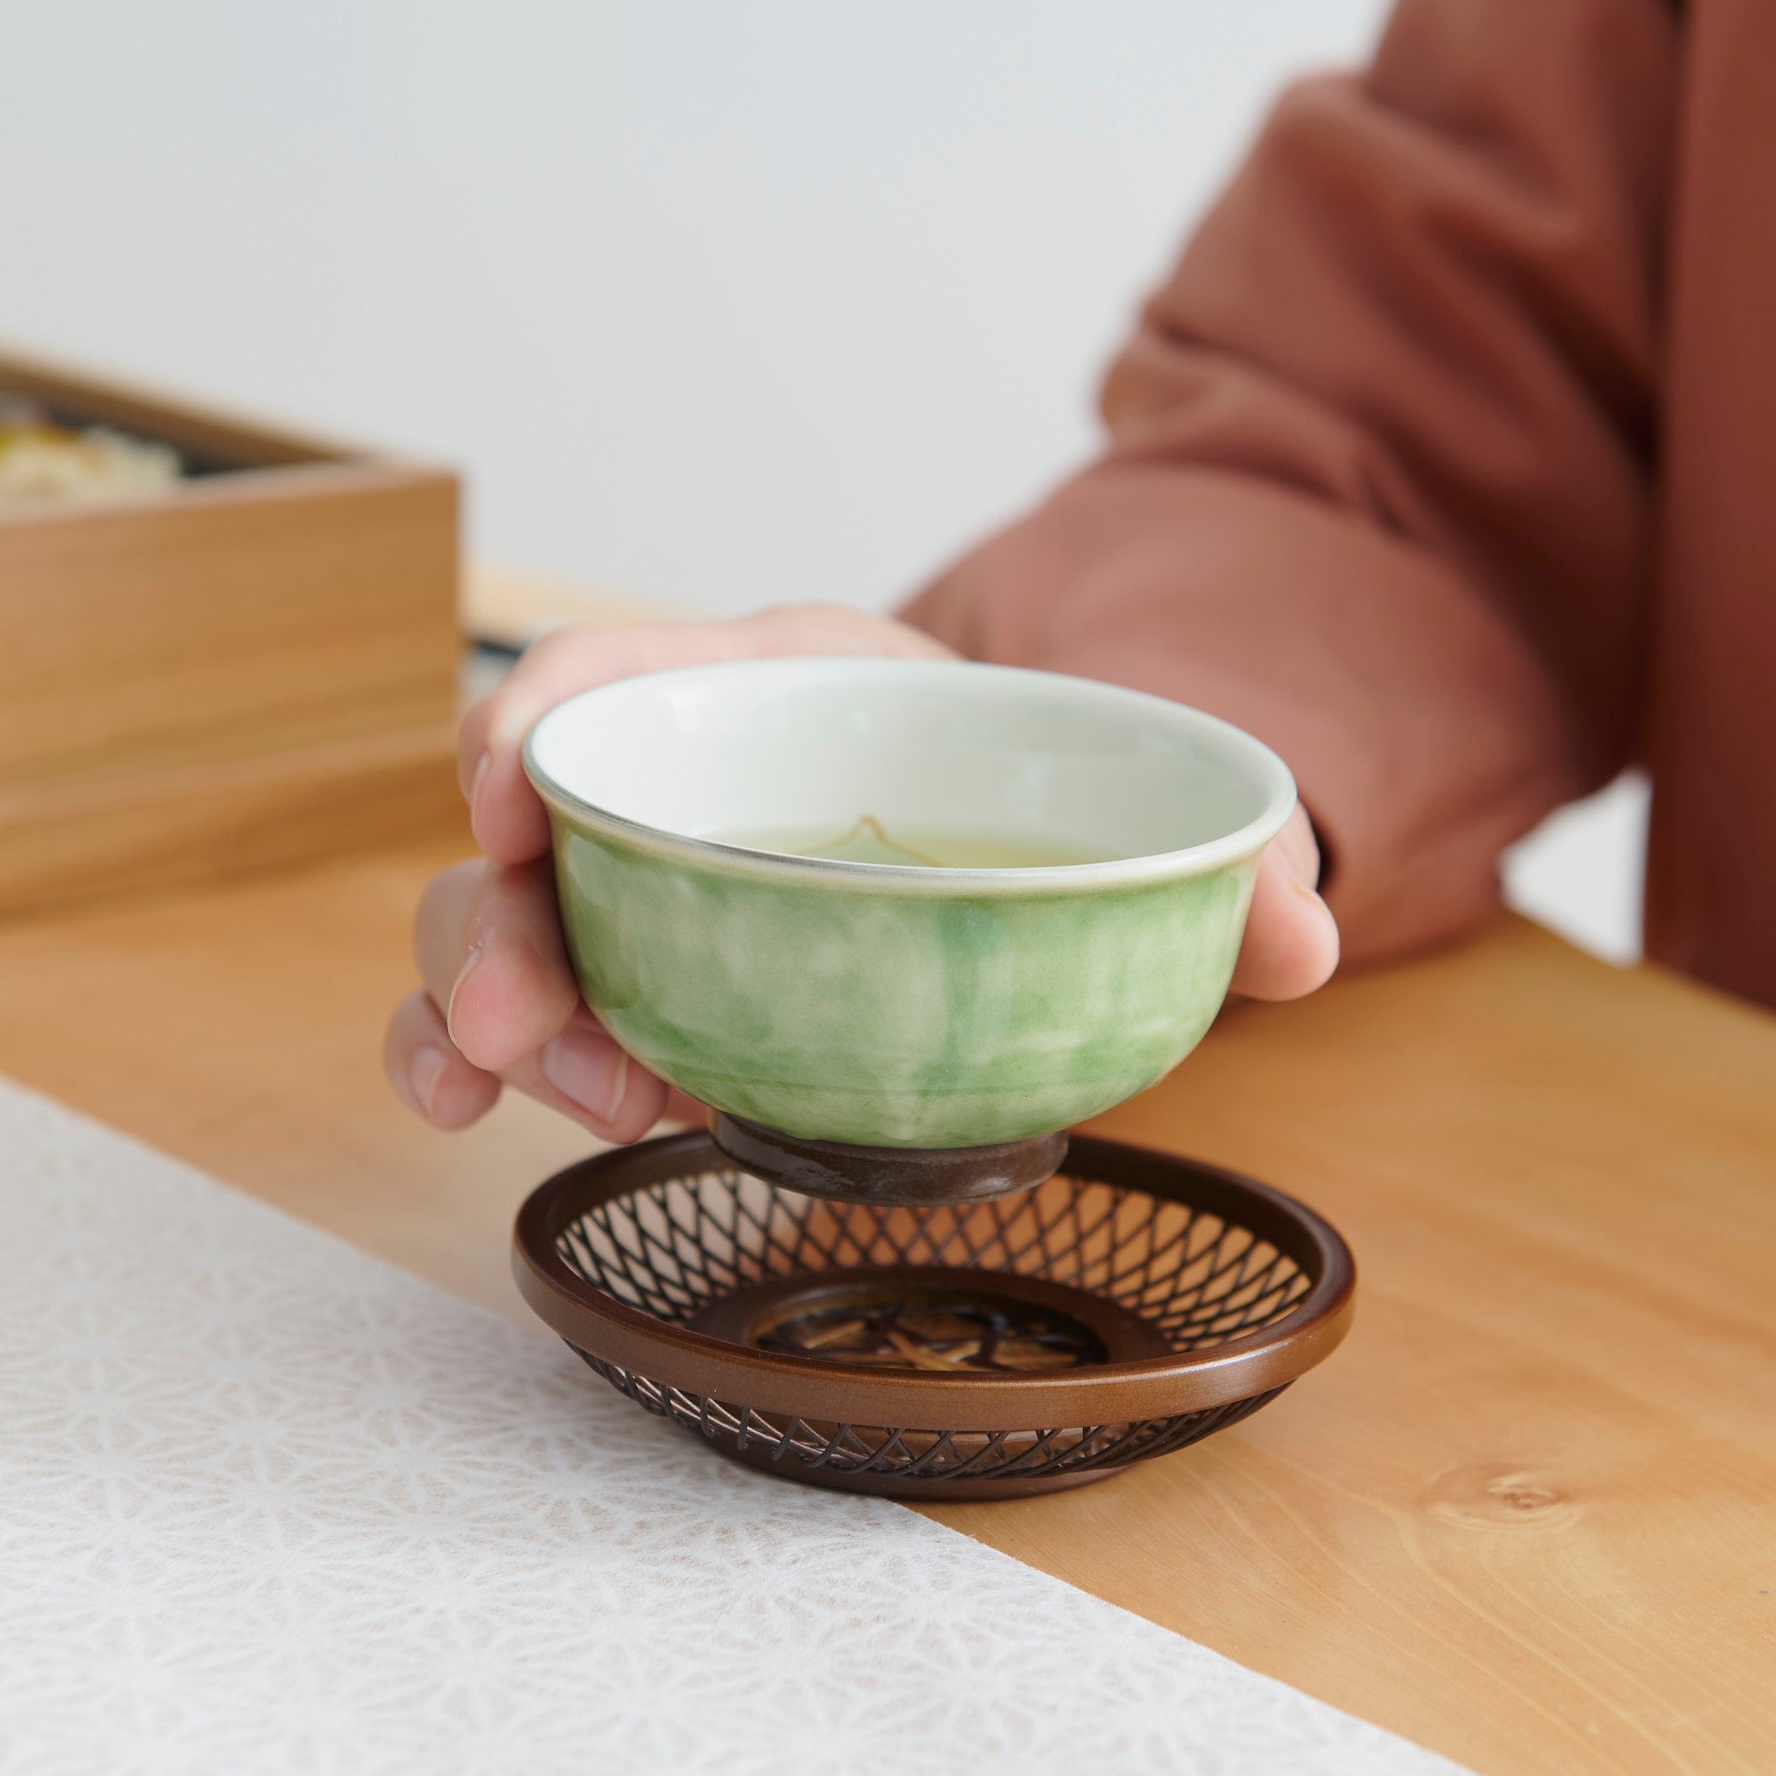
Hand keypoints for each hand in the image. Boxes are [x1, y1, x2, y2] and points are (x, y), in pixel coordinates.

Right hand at [384, 604, 1338, 1136]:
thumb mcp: (1131, 794)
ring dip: (493, 1009)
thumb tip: (1308, 944)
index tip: (505, 782)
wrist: (1021, 841)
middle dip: (506, 917)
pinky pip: (525, 1005)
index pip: (630, 662)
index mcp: (789, 683)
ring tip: (573, 1099)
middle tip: (538, 1027)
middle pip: (538, 816)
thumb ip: (1223, 858)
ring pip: (507, 921)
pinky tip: (467, 1113)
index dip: (543, 708)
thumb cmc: (1046, 795)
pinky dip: (479, 1054)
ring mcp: (648, 884)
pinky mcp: (643, 976)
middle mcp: (691, 776)